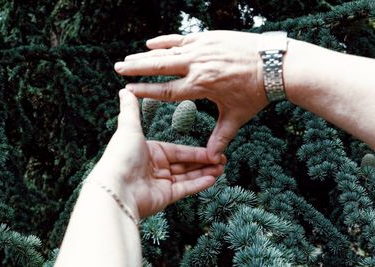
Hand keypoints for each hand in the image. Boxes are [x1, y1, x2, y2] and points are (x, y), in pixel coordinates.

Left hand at [89, 89, 225, 219]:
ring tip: (221, 168)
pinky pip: (185, 189)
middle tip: (222, 159)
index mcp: (150, 152)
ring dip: (205, 172)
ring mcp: (160, 184)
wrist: (116, 187)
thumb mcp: (129, 127)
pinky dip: (199, 184)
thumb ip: (131, 109)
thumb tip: (124, 90)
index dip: (196, 151)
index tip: (213, 150)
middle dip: (204, 162)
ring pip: (188, 177)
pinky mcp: (165, 197)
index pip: (178, 151)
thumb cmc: (121, 156)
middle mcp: (156, 168)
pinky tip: (213, 178)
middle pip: (185, 164)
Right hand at [114, 30, 268, 160]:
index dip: (146, 91)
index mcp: (201, 86)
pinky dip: (165, 40)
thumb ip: (222, 136)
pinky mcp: (208, 38)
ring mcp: (202, 49)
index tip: (128, 90)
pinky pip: (181, 38)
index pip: (166, 90)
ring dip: (146, 55)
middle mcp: (197, 65)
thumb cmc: (256, 91)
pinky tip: (150, 42)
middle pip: (160, 67)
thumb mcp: (237, 115)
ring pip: (167, 51)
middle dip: (137, 68)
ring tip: (129, 58)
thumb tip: (214, 158)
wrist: (276, 64)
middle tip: (118, 68)